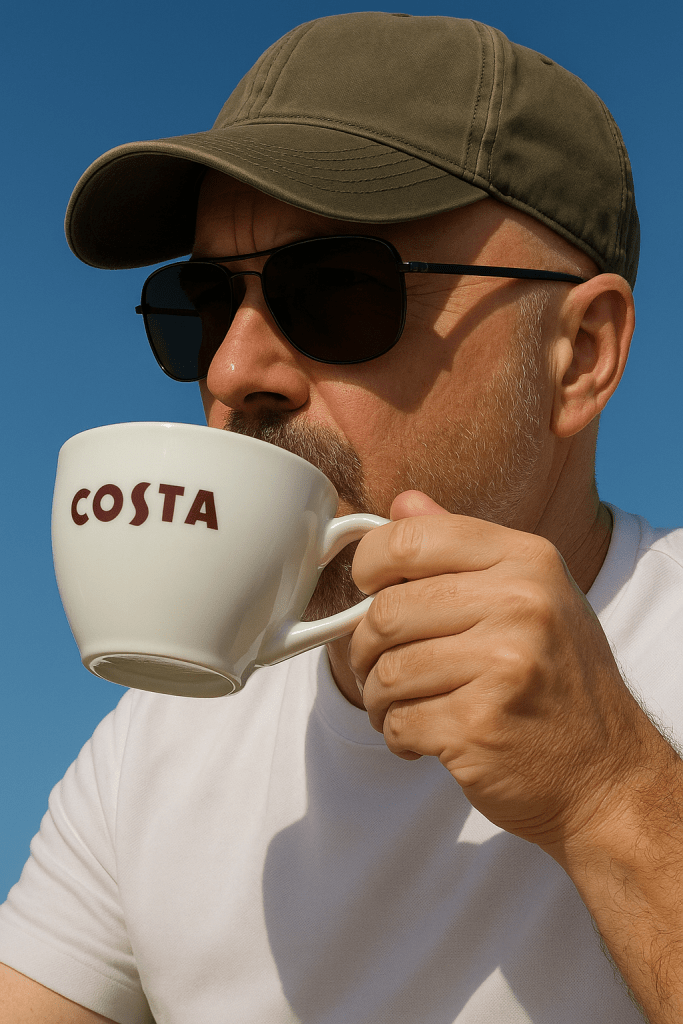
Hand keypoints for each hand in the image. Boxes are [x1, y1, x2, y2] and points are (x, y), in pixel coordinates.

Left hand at [349, 491, 657, 853]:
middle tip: (379, 666)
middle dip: (367, 646)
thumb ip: (460, 546)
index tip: (367, 587)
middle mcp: (521, 604)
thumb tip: (401, 503)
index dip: (369, 563)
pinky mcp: (480, 726)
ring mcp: (503, 666)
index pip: (411, 538)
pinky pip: (399, 722)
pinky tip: (423, 737)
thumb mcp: (528, 593)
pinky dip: (396, 735)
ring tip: (401, 705)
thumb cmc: (556, 678)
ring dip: (379, 697)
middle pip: (388, 611)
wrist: (604, 772)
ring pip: (386, 671)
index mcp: (526, 559)